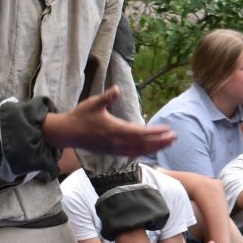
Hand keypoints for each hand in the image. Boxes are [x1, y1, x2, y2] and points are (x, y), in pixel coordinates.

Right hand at [43, 88, 176, 156]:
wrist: (66, 133)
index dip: (155, 132)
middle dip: (161, 141)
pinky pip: (131, 154)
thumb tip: (117, 88)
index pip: (140, 132)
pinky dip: (143, 152)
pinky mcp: (112, 152)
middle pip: (144, 144)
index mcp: (115, 129)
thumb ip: (107, 97)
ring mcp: (114, 149)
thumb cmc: (80, 116)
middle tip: (176, 137)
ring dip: (155, 147)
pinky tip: (151, 150)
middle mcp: (117, 142)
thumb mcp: (93, 103)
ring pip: (139, 150)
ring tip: (169, 143)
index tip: (168, 130)